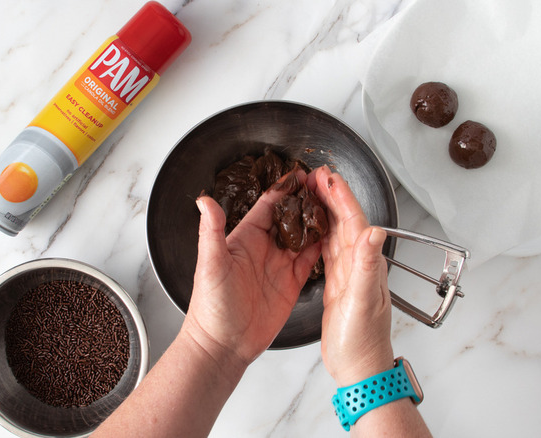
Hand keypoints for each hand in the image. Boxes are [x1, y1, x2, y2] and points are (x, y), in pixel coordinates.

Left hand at [183, 170, 321, 367]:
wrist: (222, 345)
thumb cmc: (211, 306)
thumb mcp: (210, 264)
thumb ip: (211, 231)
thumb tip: (204, 200)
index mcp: (245, 238)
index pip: (268, 206)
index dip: (285, 190)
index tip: (301, 174)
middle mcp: (264, 248)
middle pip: (290, 217)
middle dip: (307, 200)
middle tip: (326, 184)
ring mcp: (279, 265)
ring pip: (303, 236)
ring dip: (317, 221)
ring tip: (336, 204)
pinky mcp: (291, 284)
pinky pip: (310, 260)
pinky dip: (323, 247)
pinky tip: (335, 236)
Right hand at [308, 165, 394, 385]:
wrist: (360, 369)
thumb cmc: (364, 341)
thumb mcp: (364, 301)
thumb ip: (368, 266)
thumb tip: (374, 232)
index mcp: (367, 264)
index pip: (354, 222)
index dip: (342, 197)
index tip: (329, 177)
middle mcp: (360, 265)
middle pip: (345, 222)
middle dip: (332, 196)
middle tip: (316, 175)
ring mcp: (349, 275)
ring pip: (336, 234)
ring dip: (325, 211)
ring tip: (312, 193)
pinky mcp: (338, 286)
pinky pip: (328, 252)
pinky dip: (319, 235)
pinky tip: (312, 230)